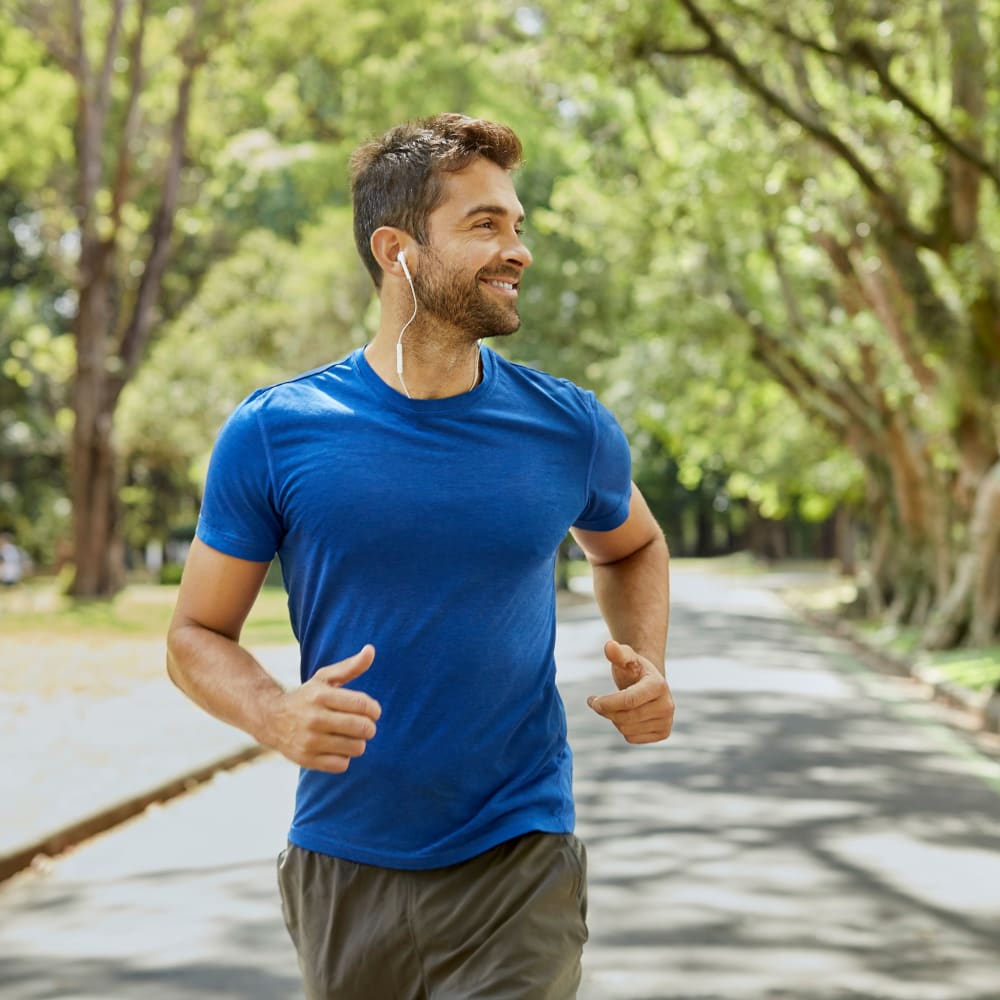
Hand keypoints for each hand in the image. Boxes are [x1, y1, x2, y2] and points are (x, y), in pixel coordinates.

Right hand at [268, 645, 381, 772]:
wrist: (270, 719)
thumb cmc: (307, 696)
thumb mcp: (325, 678)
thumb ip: (350, 666)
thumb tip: (371, 650)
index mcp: (321, 695)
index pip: (363, 705)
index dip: (374, 710)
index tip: (372, 711)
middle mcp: (314, 718)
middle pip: (362, 728)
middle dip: (369, 727)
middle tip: (363, 725)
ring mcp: (309, 741)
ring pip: (356, 748)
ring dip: (358, 743)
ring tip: (349, 736)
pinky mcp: (306, 760)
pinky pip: (342, 764)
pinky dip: (344, 758)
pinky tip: (336, 748)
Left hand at [587, 640, 673, 743]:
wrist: (649, 683)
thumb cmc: (633, 669)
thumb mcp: (626, 658)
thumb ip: (617, 653)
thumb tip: (609, 646)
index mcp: (659, 685)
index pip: (628, 701)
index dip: (606, 703)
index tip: (592, 700)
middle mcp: (667, 706)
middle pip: (625, 718)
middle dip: (607, 711)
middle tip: (598, 702)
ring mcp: (667, 721)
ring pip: (626, 730)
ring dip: (614, 719)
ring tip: (617, 706)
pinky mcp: (663, 733)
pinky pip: (632, 739)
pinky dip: (624, 729)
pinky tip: (627, 716)